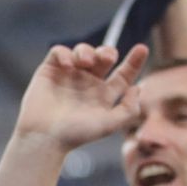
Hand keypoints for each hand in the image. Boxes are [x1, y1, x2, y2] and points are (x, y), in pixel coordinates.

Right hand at [10, 42, 149, 154]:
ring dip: (87, 51)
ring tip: (85, 62)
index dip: (134, 62)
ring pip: (82, 51)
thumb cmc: (75, 134)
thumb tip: (138, 87)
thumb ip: (129, 109)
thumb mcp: (109, 124)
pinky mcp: (49, 71)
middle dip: (108, 52)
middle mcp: (87, 84)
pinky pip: (59, 52)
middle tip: (107, 57)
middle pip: (103, 58)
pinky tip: (68, 65)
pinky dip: (65, 53)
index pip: (123, 75)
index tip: (142, 49)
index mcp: (103, 96)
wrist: (44, 137)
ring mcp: (68, 76)